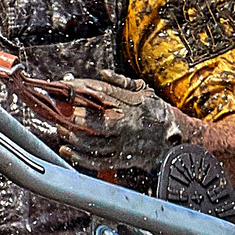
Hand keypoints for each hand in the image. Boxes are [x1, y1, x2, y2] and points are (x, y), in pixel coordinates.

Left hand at [54, 71, 181, 173]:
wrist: (175, 137)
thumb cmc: (155, 111)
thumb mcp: (143, 90)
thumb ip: (121, 82)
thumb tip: (103, 73)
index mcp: (131, 103)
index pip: (101, 93)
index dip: (79, 90)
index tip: (63, 87)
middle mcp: (127, 124)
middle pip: (95, 122)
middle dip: (73, 116)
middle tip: (59, 111)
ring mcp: (124, 143)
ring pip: (93, 142)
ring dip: (72, 136)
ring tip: (60, 128)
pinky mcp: (122, 159)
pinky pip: (98, 160)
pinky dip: (80, 157)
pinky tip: (67, 150)